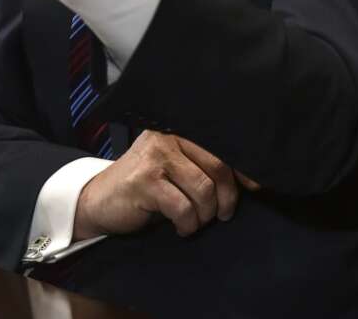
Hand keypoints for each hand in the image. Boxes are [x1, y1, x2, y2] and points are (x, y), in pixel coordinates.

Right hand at [73, 131, 260, 239]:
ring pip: (204, 189)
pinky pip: (184, 208)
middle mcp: (166, 137)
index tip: (257, 187)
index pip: (220, 145)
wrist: (100, 201)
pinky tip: (180, 227)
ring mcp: (154, 157)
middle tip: (221, 215)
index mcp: (177, 130)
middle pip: (217, 166)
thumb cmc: (145, 187)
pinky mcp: (145, 181)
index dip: (243, 168)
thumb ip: (202, 166)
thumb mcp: (174, 169)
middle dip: (227, 198)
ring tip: (195, 221)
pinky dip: (188, 224)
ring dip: (205, 214)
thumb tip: (250, 181)